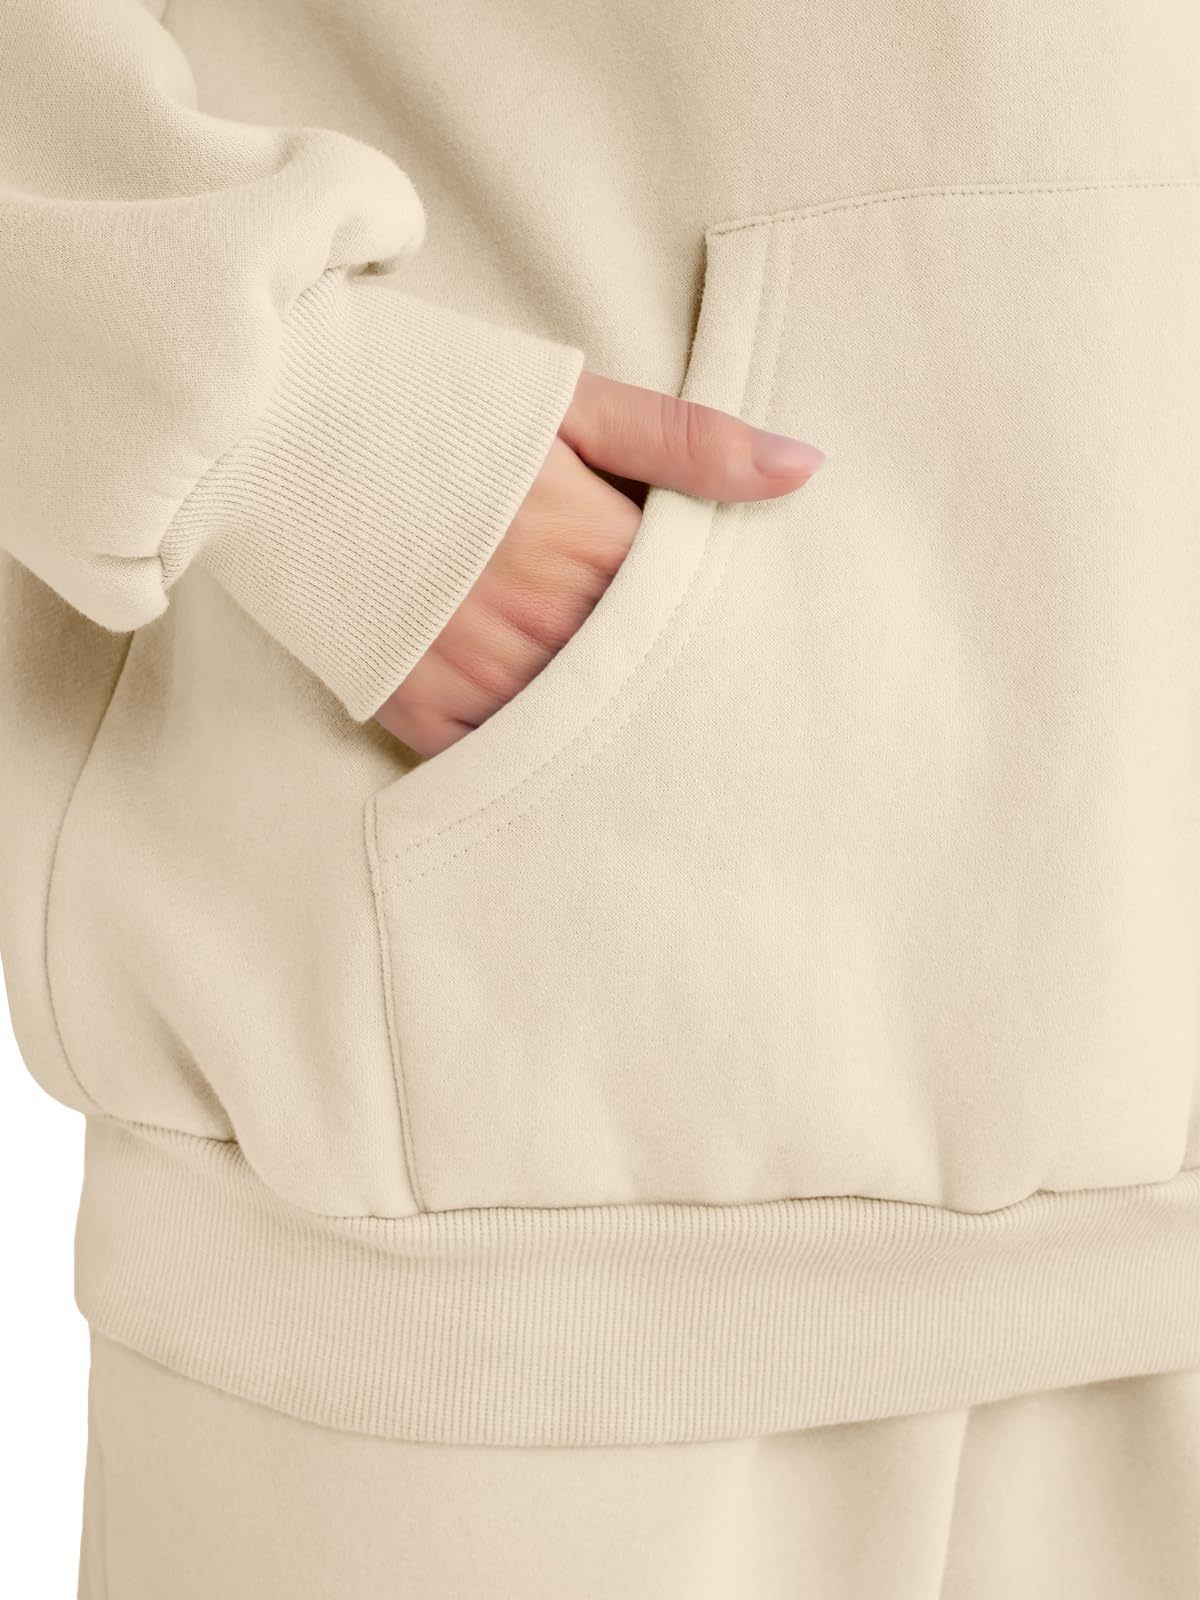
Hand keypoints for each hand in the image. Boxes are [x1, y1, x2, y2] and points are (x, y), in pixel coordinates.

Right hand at [374, 369, 823, 755]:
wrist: (286, 428)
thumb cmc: (438, 407)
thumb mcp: (572, 403)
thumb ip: (687, 441)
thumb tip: (803, 469)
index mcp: (592, 546)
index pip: (694, 618)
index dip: (719, 629)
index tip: (743, 645)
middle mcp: (542, 622)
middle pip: (643, 687)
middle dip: (672, 691)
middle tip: (718, 720)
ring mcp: (476, 673)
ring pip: (577, 734)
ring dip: (607, 732)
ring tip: (645, 742)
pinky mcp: (417, 707)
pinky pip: (497, 761)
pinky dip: (528, 757)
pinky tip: (554, 750)